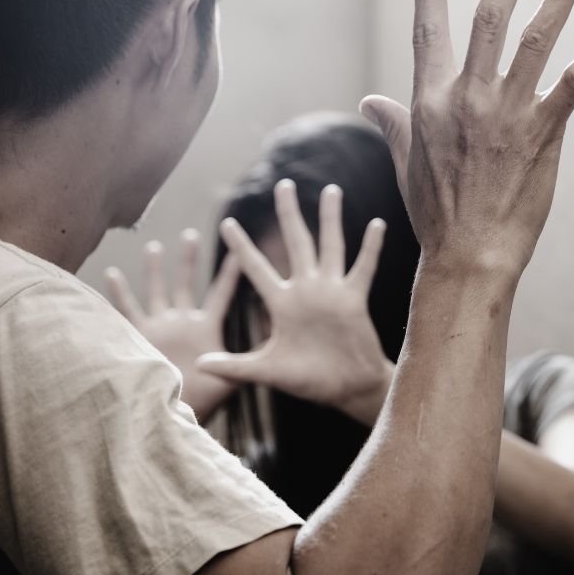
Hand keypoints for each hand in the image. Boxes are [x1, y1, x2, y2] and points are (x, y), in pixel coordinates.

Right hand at [105, 230, 240, 423]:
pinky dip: (119, 293)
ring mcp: (160, 326)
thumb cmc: (205, 398)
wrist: (175, 412)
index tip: (239, 250)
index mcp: (205, 327)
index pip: (220, 293)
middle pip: (186, 283)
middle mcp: (182, 321)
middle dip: (188, 260)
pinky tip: (112, 271)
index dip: (229, 273)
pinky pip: (127, 311)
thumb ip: (252, 360)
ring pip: (157, 291)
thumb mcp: (233, 377)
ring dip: (155, 270)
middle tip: (191, 234)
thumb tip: (279, 350)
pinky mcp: (140, 336)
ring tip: (154, 246)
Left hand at [196, 181, 393, 425]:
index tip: (225, 222)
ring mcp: (331, 292)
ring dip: (330, 219)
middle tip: (283, 185)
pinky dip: (370, 247)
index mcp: (281, 304)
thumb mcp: (267, 371)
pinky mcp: (354, 300)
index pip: (255, 268)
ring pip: (330, 246)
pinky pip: (362, 268)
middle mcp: (305, 291)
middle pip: (295, 243)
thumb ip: (234, 366)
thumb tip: (197, 366)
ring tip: (331, 190)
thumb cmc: (308, 381)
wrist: (345, 390)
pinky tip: (376, 224)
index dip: (241, 247)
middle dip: (288, 214)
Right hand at [360, 0, 573, 279]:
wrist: (469, 256)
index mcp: (429, 100)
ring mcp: (506, 112)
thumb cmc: (437, 214)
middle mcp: (467, 97)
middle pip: (488, 17)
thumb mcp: (406, 163)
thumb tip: (370, 102)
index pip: (429, 29)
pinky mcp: (542, 132)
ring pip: (535, 38)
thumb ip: (392, 123)